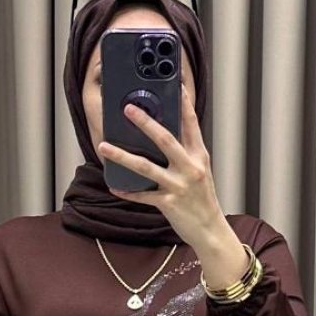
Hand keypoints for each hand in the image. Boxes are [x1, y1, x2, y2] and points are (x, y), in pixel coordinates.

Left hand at [96, 78, 223, 249]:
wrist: (211, 231)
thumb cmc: (202, 200)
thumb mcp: (200, 172)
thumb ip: (185, 153)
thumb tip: (161, 136)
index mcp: (199, 156)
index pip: (191, 124)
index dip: (183, 103)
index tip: (175, 85)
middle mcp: (190, 168)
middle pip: (165, 139)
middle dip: (145, 123)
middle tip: (128, 108)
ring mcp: (179, 186)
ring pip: (146, 167)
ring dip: (122, 156)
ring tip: (104, 146)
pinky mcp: (169, 203)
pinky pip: (143, 196)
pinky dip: (128, 192)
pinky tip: (114, 187)